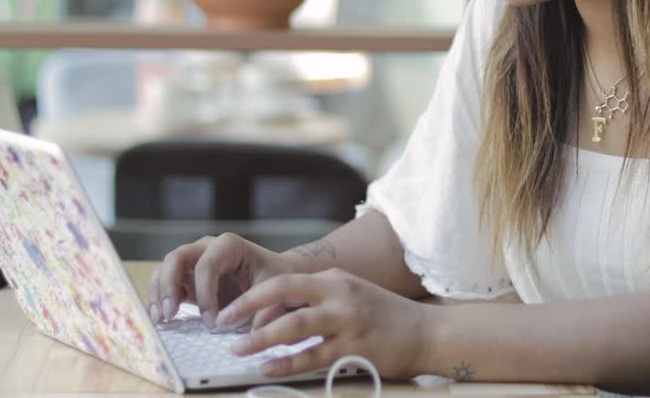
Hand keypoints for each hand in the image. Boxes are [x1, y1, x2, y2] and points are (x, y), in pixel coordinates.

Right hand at [147, 233, 297, 328]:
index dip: (205, 293)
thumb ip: (257, 305)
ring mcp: (193, 260)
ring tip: (161, 319)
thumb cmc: (274, 280)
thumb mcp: (272, 290)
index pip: (207, 264)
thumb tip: (237, 327)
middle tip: (170, 314)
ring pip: (165, 268)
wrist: (273, 277)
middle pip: (176, 258)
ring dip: (159, 293)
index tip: (212, 322)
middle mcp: (206, 248)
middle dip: (170, 286)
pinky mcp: (186, 277)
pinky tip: (160, 319)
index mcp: (229, 246)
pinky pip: (164, 282)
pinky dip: (158, 299)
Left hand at [216, 268, 433, 379]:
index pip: (284, 281)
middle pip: (282, 295)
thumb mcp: (353, 294)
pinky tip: (267, 369)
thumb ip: (321, 298)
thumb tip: (278, 313)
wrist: (427, 333)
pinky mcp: (353, 349)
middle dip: (247, 308)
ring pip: (293, 327)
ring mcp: (346, 322)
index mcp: (335, 280)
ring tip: (238, 349)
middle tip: (223, 323)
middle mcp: (339, 295)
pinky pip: (311, 357)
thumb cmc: (387, 316)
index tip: (230, 308)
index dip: (253, 294)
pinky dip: (285, 364)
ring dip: (260, 339)